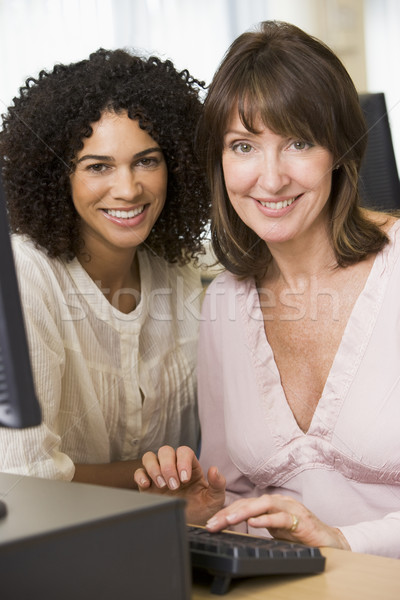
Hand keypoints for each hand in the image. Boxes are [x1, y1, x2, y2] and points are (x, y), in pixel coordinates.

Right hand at [134, 445, 225, 524]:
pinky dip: (140, 476)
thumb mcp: (215, 499)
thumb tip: (214, 469)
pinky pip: (138, 472)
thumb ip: (218, 484)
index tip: (185, 479)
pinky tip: (147, 486)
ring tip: (162, 486)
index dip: (182, 461)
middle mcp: (173, 466)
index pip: (184, 452)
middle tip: (173, 486)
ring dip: (154, 469)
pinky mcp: (147, 485)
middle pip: (165, 451)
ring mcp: (159, 474)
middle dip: (168, 466)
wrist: (189, 526)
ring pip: (150, 457)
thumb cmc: (202, 510)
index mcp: (190, 466)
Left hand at [205, 493, 349, 549]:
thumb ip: (260, 524)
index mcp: (272, 504)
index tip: (211, 522)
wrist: (330, 540)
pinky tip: (254, 523)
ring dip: (244, 512)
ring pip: (263, 505)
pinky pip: (281, 518)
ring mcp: (290, 509)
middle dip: (229, 512)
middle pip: (250, 502)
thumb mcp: (276, 530)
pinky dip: (266, 520)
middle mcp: (279, 502)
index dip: (227, 512)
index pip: (245, 504)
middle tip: (212, 523)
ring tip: (228, 520)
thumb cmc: (302, 534)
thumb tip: (237, 528)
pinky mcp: (300, 521)